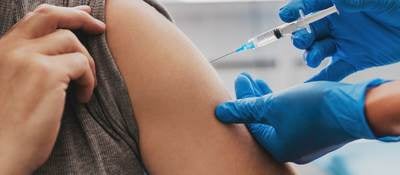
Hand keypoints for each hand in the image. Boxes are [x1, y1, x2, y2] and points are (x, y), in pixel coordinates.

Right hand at [0, 4, 104, 173]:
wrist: (2, 152)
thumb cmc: (11, 124)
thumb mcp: (13, 82)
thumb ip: (29, 61)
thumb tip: (63, 46)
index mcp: (4, 49)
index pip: (36, 17)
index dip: (64, 12)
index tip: (84, 13)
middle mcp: (13, 48)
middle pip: (53, 16)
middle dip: (81, 18)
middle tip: (100, 28)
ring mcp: (29, 59)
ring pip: (71, 42)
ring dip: (87, 64)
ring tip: (84, 87)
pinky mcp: (47, 75)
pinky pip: (82, 64)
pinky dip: (89, 80)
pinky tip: (83, 99)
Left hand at [215, 73, 389, 163]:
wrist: (356, 108)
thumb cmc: (313, 108)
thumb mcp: (273, 105)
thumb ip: (245, 109)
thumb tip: (220, 112)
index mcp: (276, 148)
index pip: (250, 124)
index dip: (241, 100)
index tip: (239, 80)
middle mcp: (289, 149)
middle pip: (262, 121)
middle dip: (251, 97)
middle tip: (244, 77)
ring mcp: (303, 142)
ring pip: (276, 118)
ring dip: (265, 98)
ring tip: (256, 80)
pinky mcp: (315, 132)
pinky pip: (290, 118)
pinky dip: (281, 104)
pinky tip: (277, 91)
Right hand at [279, 0, 399, 80]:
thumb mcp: (381, 0)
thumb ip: (359, 0)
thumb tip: (338, 0)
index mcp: (340, 5)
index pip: (312, 5)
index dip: (296, 9)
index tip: (286, 15)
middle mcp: (338, 24)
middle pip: (310, 31)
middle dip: (301, 36)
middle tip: (302, 41)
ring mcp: (344, 42)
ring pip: (318, 50)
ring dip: (311, 55)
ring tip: (314, 59)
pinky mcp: (353, 59)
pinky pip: (333, 70)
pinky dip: (321, 79)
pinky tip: (308, 89)